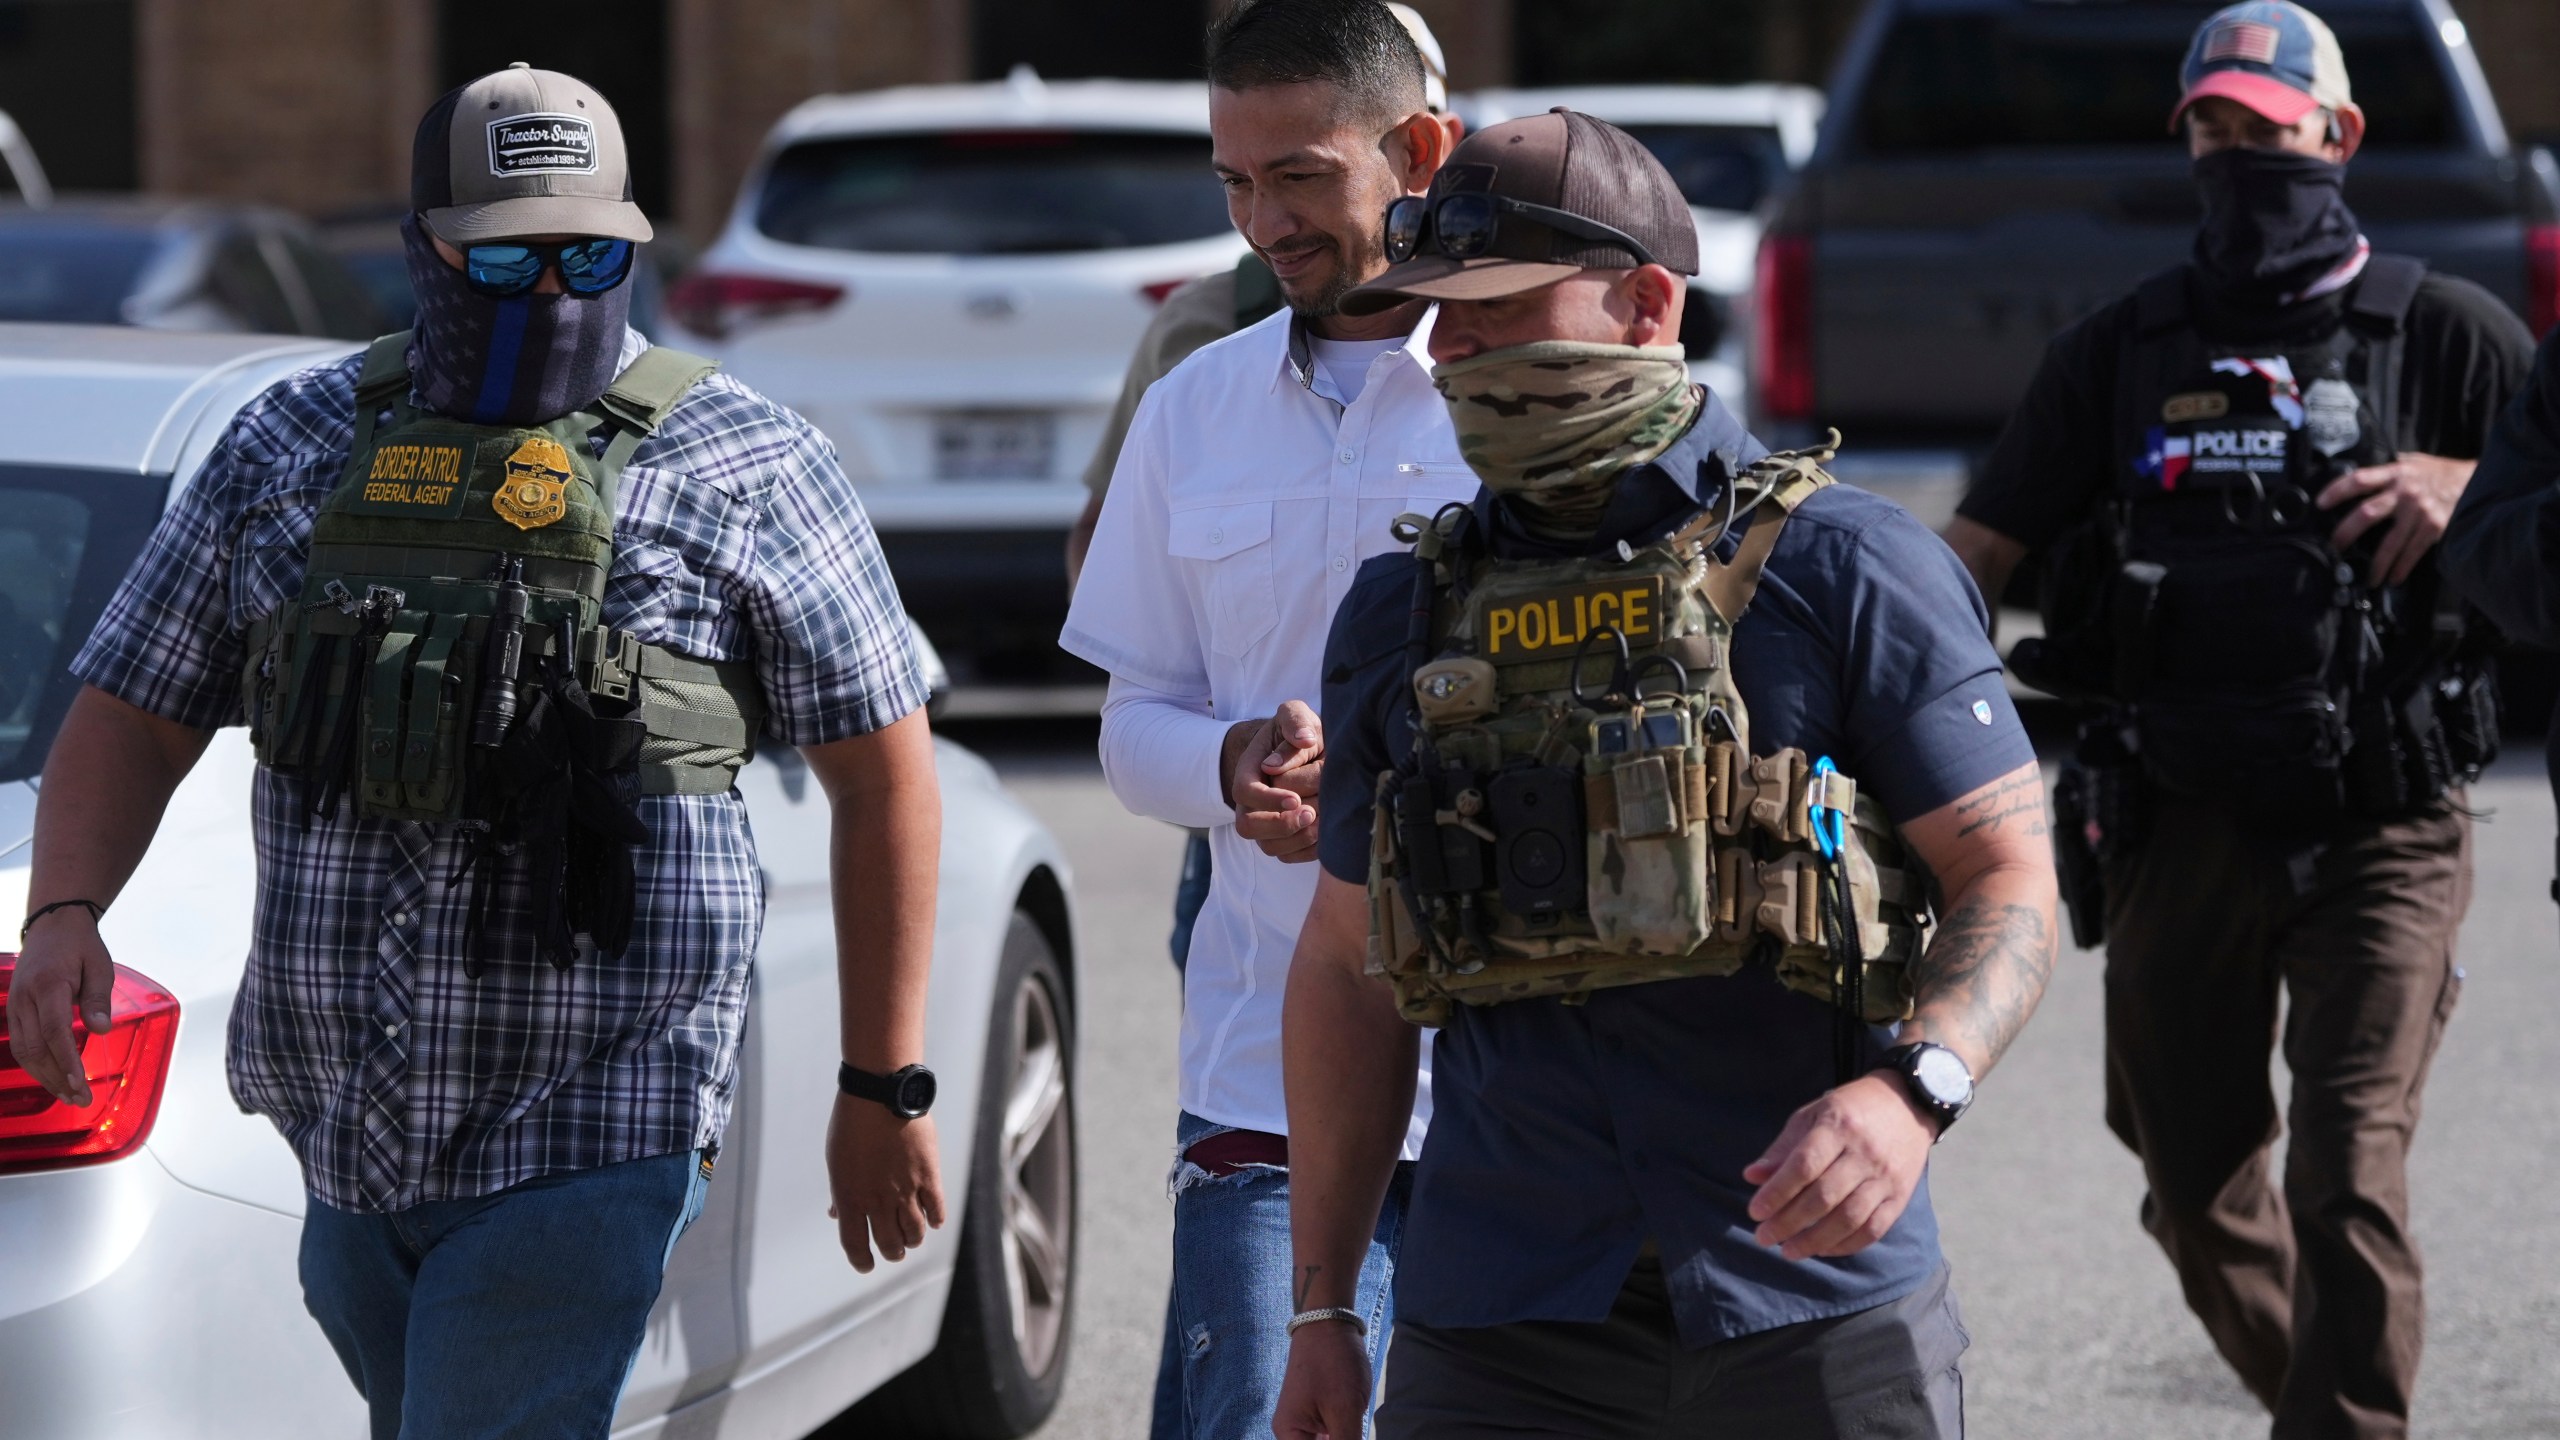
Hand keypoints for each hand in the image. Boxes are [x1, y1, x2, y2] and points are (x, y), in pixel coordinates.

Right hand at [5, 908, 112, 1106]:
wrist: (52, 924)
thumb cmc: (80, 945)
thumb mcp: (100, 966)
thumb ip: (98, 999)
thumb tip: (100, 1030)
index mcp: (49, 985)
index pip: (55, 1031)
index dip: (66, 1060)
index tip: (80, 1083)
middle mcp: (25, 998)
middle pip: (36, 1048)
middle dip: (58, 1078)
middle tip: (81, 1099)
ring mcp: (15, 1005)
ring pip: (24, 1051)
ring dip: (45, 1077)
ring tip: (69, 1096)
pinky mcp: (14, 1010)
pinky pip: (21, 1044)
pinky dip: (36, 1064)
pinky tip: (53, 1078)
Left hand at [825, 1094, 945, 1273]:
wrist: (881, 1095)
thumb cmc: (852, 1125)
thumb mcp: (836, 1161)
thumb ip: (839, 1192)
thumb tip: (836, 1213)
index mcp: (850, 1198)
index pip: (855, 1245)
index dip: (861, 1261)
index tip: (866, 1266)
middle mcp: (878, 1201)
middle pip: (889, 1244)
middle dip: (891, 1253)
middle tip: (894, 1251)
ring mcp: (906, 1190)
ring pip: (914, 1233)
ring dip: (913, 1241)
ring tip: (912, 1239)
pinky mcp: (929, 1176)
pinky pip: (936, 1210)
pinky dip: (935, 1220)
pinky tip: (932, 1220)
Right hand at [1228, 700, 1324, 863]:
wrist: (1304, 750)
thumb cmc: (1298, 731)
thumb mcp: (1295, 715)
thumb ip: (1295, 720)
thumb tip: (1302, 739)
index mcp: (1249, 771)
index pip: (1244, 791)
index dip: (1267, 799)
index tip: (1295, 798)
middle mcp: (1251, 801)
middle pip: (1248, 826)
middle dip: (1279, 824)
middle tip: (1310, 813)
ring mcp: (1266, 822)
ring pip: (1268, 847)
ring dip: (1296, 840)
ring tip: (1322, 824)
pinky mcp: (1284, 839)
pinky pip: (1288, 857)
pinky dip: (1307, 851)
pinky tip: (1326, 835)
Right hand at [1272, 1320, 1371, 1439]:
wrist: (1329, 1322)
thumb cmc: (1333, 1362)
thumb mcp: (1345, 1410)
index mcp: (1289, 1435)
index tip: (1351, 1436)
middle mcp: (1293, 1433)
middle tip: (1356, 1429)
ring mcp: (1306, 1423)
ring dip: (1347, 1439)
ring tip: (1355, 1418)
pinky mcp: (1320, 1414)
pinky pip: (1332, 1437)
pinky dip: (1346, 1437)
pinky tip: (1358, 1427)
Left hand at [1741, 1073, 1935, 1260]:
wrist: (1907, 1105)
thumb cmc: (1849, 1111)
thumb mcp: (1812, 1116)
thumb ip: (1783, 1148)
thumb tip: (1751, 1177)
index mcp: (1838, 1125)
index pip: (1804, 1165)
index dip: (1777, 1192)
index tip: (1755, 1212)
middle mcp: (1865, 1153)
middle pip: (1824, 1196)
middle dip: (1789, 1222)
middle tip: (1764, 1237)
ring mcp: (1886, 1177)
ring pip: (1850, 1218)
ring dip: (1815, 1240)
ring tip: (1788, 1251)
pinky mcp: (1901, 1196)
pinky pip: (1874, 1229)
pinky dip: (1846, 1245)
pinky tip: (1821, 1249)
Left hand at [2317, 452, 2475, 585]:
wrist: (2478, 480)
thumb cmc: (2440, 472)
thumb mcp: (2414, 462)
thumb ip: (2389, 469)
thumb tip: (2361, 477)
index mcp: (2396, 473)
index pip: (2359, 480)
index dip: (2337, 490)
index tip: (2320, 504)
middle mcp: (2405, 492)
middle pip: (2366, 513)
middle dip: (2346, 533)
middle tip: (2335, 547)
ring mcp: (2419, 511)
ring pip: (2390, 542)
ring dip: (2376, 564)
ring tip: (2367, 577)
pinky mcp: (2434, 527)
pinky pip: (2412, 552)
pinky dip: (2401, 567)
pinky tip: (2393, 578)